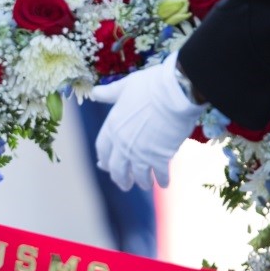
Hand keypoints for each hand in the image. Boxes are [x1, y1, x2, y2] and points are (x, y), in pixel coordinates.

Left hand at [90, 52, 201, 190]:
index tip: (105, 166)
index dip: (104, 159)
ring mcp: (141, 153)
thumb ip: (110, 93)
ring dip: (142, 182)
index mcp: (113, 126)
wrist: (175, 92)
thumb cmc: (151, 85)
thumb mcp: (125, 86)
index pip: (102, 149)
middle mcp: (123, 144)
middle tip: (125, 184)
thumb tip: (94, 92)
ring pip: (137, 176)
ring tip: (146, 185)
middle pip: (117, 169)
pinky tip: (164, 184)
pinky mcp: (160, 157)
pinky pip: (159, 175)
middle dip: (121, 179)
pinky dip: (161, 180)